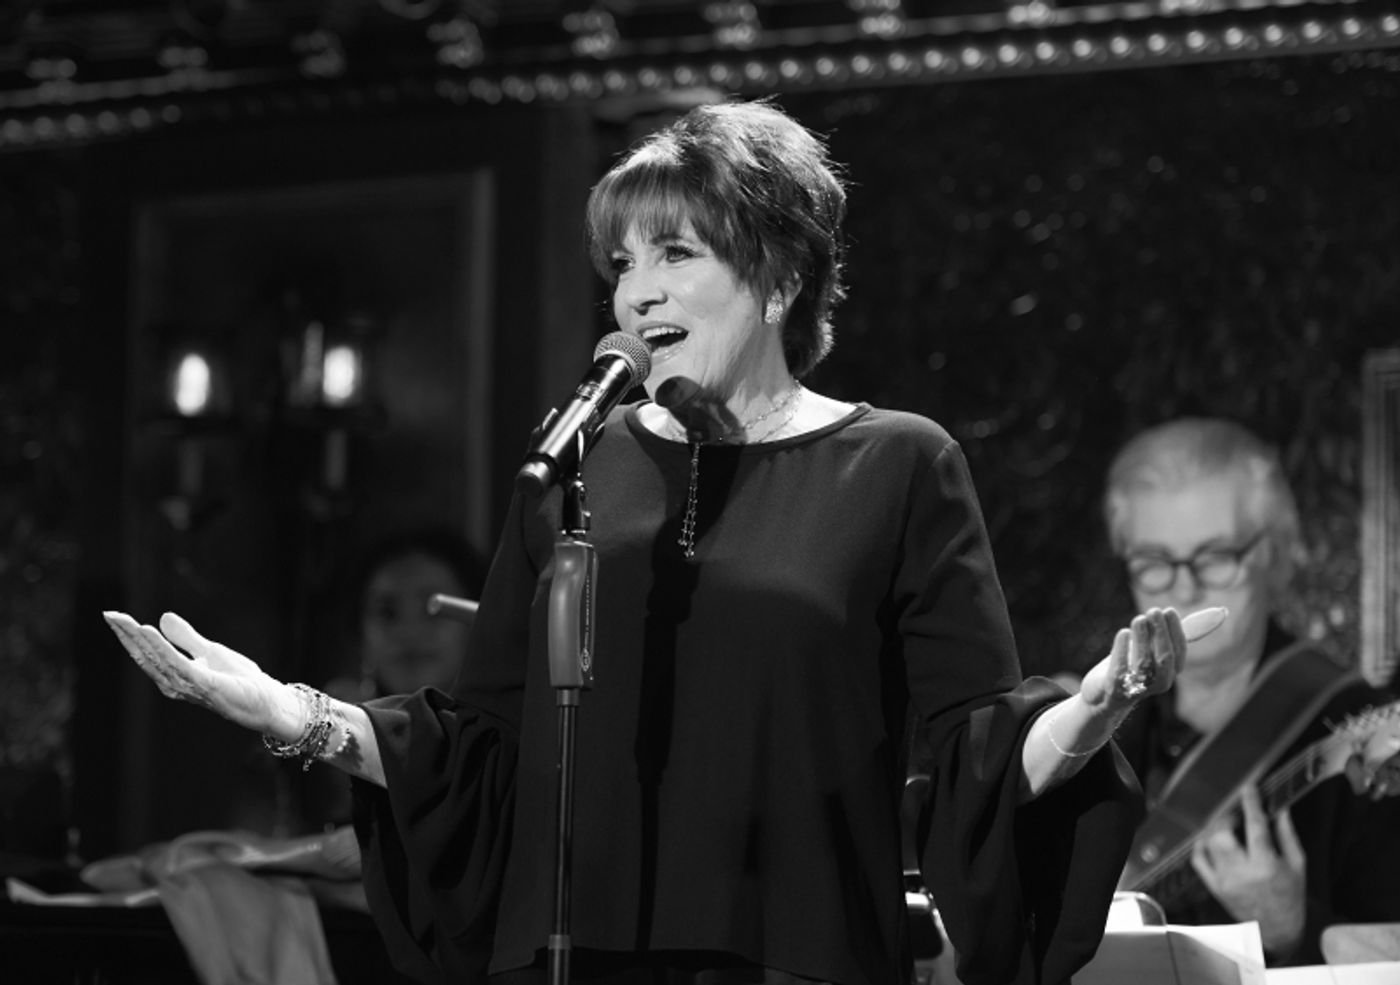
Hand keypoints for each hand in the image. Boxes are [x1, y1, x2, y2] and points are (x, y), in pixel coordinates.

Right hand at [103, 610, 300, 740]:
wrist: (266, 700)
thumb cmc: (239, 680)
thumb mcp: (210, 652)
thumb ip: (186, 638)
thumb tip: (162, 618)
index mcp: (175, 675)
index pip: (147, 653)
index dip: (129, 635)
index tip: (113, 616)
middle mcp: (176, 683)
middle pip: (145, 657)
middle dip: (127, 636)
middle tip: (109, 615)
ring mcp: (189, 686)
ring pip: (157, 660)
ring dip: (140, 640)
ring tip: (125, 622)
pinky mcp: (205, 684)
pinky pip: (178, 664)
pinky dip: (162, 648)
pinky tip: (151, 632)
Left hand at [1079, 607, 1187, 712]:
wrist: (1101, 694)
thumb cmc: (1128, 666)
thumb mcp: (1147, 648)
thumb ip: (1161, 633)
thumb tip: (1184, 611)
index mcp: (1170, 672)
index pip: (1179, 651)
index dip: (1175, 631)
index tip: (1168, 610)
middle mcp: (1157, 683)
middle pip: (1164, 658)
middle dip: (1161, 633)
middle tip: (1154, 611)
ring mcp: (1137, 688)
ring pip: (1143, 663)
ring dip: (1142, 639)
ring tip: (1138, 619)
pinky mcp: (1115, 689)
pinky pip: (1120, 670)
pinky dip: (1122, 651)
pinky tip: (1123, 633)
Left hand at [1190, 784, 1306, 956]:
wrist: (1279, 930)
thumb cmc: (1291, 896)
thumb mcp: (1298, 865)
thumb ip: (1287, 835)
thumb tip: (1280, 809)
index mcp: (1267, 865)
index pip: (1256, 826)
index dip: (1251, 803)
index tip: (1247, 789)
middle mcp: (1242, 872)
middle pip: (1222, 835)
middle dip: (1226, 817)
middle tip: (1234, 812)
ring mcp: (1225, 880)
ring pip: (1208, 845)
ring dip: (1214, 829)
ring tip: (1226, 824)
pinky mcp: (1214, 887)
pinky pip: (1198, 861)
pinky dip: (1200, 846)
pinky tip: (1210, 839)